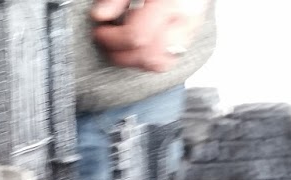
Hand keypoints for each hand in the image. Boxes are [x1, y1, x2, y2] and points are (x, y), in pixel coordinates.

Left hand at [90, 0, 206, 73]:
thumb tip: (100, 15)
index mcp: (168, 4)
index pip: (136, 37)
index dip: (113, 40)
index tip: (101, 33)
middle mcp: (182, 20)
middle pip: (149, 57)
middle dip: (122, 55)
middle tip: (108, 42)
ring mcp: (189, 31)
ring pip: (160, 64)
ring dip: (136, 60)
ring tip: (123, 45)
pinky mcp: (190, 36)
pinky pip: (169, 59)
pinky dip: (151, 58)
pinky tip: (140, 46)